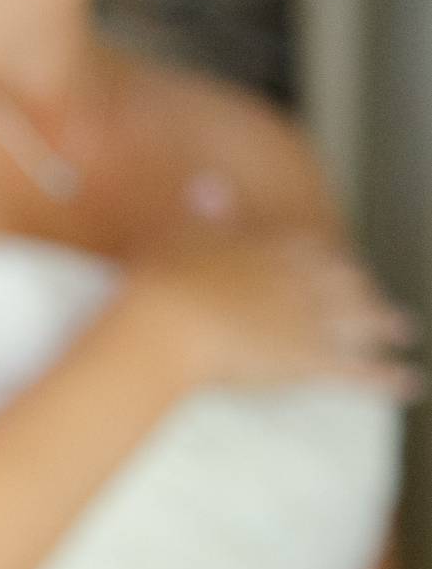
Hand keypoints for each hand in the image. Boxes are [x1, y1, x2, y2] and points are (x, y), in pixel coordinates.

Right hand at [123, 229, 418, 399]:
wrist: (168, 321)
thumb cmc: (163, 279)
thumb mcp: (179, 233)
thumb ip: (202, 213)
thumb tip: (207, 185)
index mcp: (274, 246)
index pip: (311, 249)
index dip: (324, 260)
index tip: (332, 264)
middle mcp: (305, 277)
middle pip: (347, 281)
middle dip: (364, 289)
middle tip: (374, 292)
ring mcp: (315, 318)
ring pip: (365, 319)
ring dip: (387, 324)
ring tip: (405, 331)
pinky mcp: (315, 360)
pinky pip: (363, 372)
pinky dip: (389, 378)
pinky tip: (410, 383)